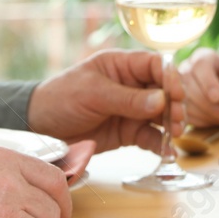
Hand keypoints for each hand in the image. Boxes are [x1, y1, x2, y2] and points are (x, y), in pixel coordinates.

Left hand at [26, 49, 178, 152]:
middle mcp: (131, 85)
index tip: (176, 93)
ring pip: (161, 115)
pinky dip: (161, 144)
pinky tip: (169, 153)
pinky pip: (150, 137)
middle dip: (175, 103)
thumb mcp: (93, 93)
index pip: (155, 64)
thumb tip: (162, 100)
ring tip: (175, 135)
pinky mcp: (128, 132)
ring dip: (172, 124)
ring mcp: (132, 110)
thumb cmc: (61, 98)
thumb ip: (127, 98)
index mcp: (121, 65)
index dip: (170, 77)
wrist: (41, 128)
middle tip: (178, 119)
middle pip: (164, 90)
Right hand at [179, 48, 218, 126]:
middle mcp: (187, 67)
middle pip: (188, 83)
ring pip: (182, 100)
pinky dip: (197, 121)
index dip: (208, 83)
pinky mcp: (175, 101)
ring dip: (203, 114)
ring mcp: (178, 84)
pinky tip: (211, 120)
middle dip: (206, 104)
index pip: (200, 65)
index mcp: (205, 56)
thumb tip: (218, 97)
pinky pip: (180, 113)